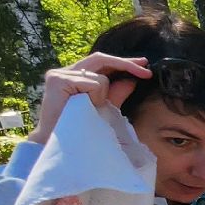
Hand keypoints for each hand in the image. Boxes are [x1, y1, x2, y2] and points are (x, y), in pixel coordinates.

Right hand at [31, 54, 152, 145]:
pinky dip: (96, 98)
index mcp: (74, 75)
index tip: (144, 65)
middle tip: (146, 72)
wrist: (60, 145)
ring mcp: (58, 74)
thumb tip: (131, 80)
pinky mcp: (57, 80)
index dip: (122, 62)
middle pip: (101, 59)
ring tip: (90, 110)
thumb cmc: (80, 129)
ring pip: (100, 77)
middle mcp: (64, 71)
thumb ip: (115, 94)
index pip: (101, 62)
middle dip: (126, 64)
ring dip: (103, 96)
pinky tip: (84, 108)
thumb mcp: (103, 108)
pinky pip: (93, 83)